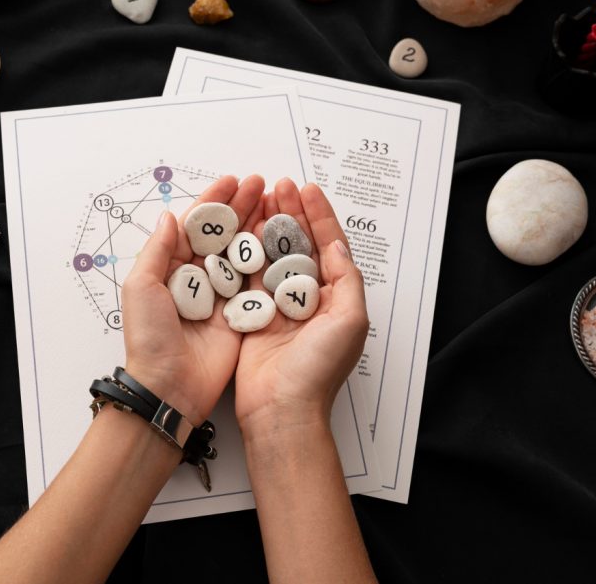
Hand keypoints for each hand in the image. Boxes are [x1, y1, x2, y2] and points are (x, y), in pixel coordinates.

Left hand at [121, 175, 264, 424]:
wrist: (170, 386)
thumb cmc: (149, 338)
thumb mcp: (141, 287)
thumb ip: (157, 250)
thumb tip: (170, 216)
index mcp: (170, 268)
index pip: (194, 226)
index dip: (213, 202)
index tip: (233, 181)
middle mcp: (197, 278)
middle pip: (222, 234)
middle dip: (241, 206)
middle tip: (262, 184)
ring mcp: (220, 296)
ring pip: (241, 252)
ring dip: (257, 226)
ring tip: (275, 202)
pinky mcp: (240, 314)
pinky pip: (256, 282)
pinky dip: (268, 259)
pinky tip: (281, 238)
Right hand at [235, 180, 368, 433]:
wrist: (281, 409)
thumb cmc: (319, 369)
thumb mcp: (350, 319)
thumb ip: (345, 278)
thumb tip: (335, 244)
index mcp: (336, 297)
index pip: (329, 245)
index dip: (319, 215)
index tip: (307, 189)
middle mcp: (309, 298)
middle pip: (301, 244)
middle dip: (292, 212)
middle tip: (279, 186)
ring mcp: (281, 305)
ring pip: (275, 254)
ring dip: (270, 224)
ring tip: (262, 198)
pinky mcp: (254, 314)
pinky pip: (252, 274)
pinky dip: (250, 249)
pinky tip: (245, 227)